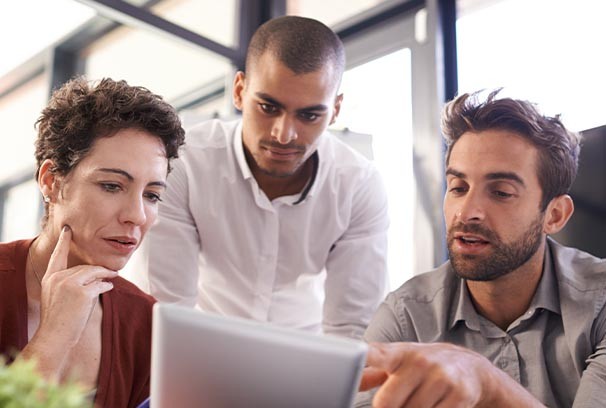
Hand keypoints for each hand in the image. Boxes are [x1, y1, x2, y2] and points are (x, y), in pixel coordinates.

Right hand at [37, 225, 117, 347]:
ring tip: (113, 277)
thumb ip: (69, 284)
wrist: (54, 337)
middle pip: (83, 268)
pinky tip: (109, 287)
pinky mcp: (82, 293)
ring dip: (105, 275)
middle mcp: (58, 278)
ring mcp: (69, 284)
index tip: (68, 230)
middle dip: (98, 271)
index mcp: (50, 278)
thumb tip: (93, 277)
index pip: (58, 256)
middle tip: (109, 273)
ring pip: (93, 273)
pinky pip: (100, 285)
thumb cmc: (58, 321)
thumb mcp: (57, 298)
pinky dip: (107, 285)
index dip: (64, 242)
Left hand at [359, 342, 493, 407]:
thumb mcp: (399, 361)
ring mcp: (440, 378)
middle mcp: (420, 362)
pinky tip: (434, 406)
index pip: (376, 354)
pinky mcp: (459, 395)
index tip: (353, 359)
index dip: (361, 357)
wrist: (470, 367)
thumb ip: (372, 371)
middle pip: (386, 403)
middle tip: (396, 404)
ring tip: (417, 403)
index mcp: (400, 353)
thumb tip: (352, 381)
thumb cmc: (425, 365)